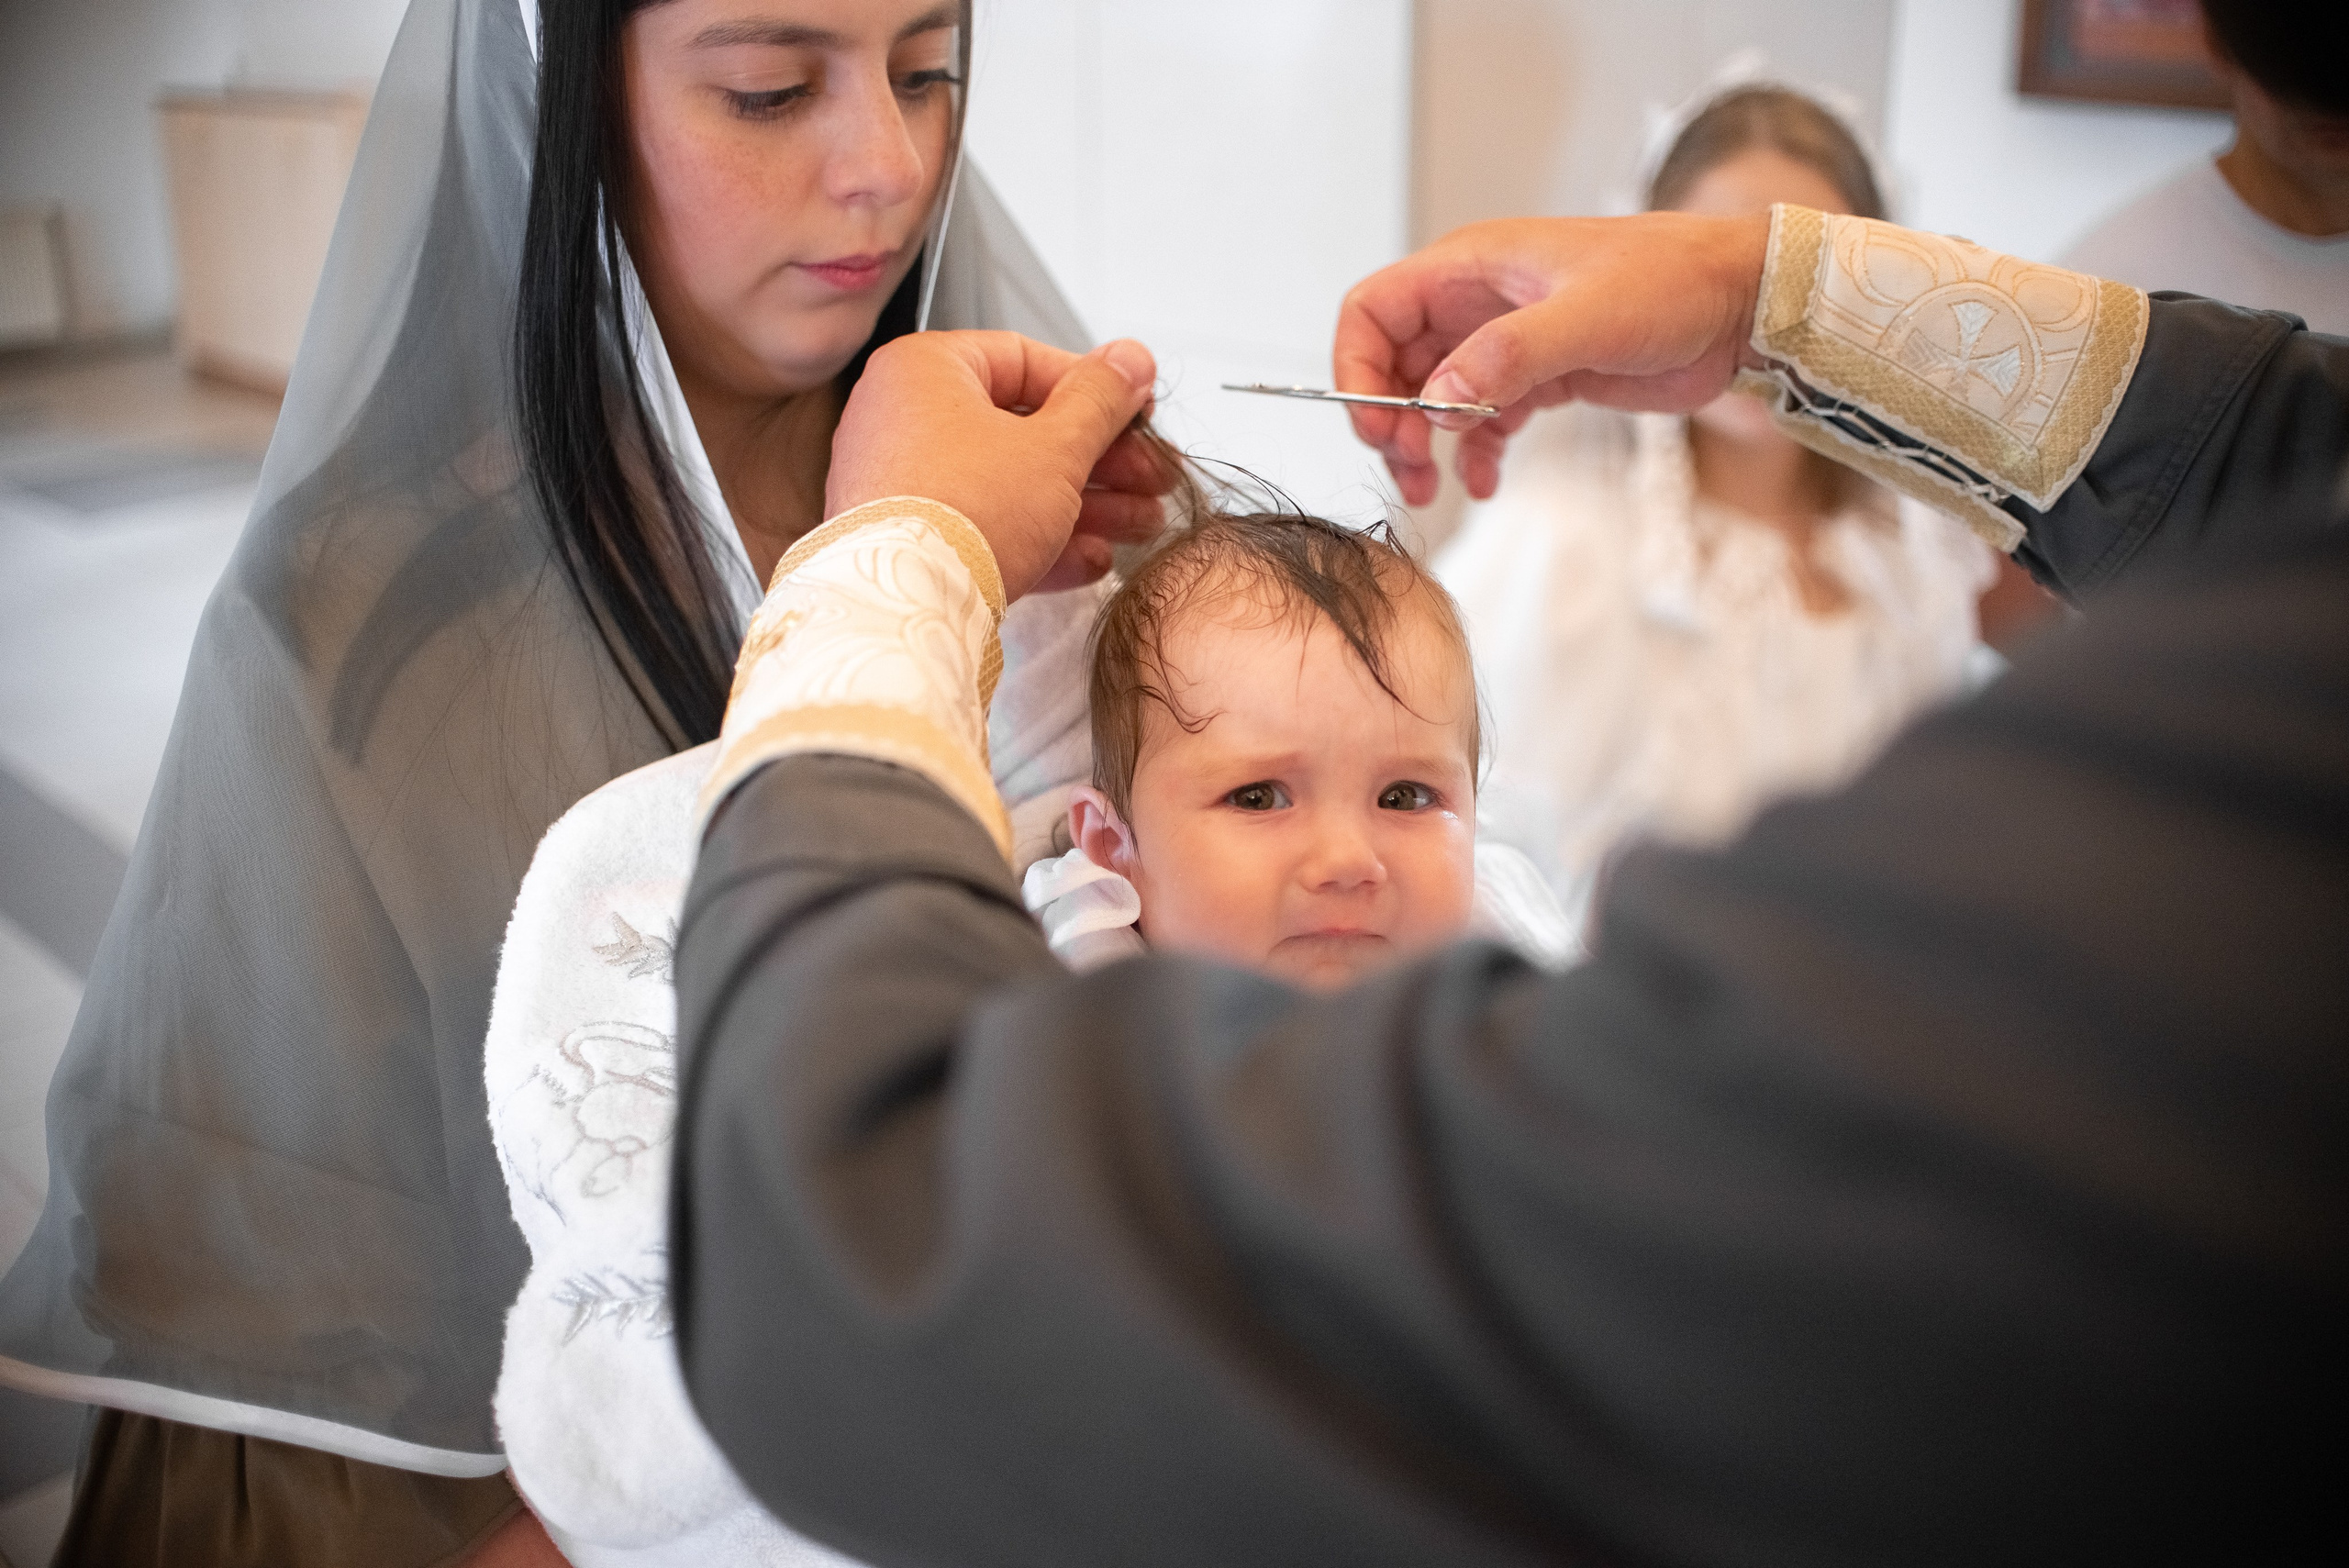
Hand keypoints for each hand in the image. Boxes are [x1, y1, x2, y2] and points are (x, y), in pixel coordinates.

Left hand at [826, 331, 1163, 596]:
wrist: (908, 609)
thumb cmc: (965, 514)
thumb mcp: (1056, 447)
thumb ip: (1100, 400)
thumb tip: (1130, 359)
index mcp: (927, 370)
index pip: (1027, 360)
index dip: (1095, 389)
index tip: (1137, 413)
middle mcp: (902, 418)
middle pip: (1024, 428)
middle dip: (1100, 460)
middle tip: (1149, 477)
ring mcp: (901, 482)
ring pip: (1010, 482)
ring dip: (1083, 504)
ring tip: (1137, 525)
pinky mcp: (910, 539)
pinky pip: (982, 525)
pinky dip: (1037, 539)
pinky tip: (1091, 559)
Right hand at [1332, 211, 1772, 503]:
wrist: (1741, 303)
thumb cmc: (1672, 283)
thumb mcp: (1587, 317)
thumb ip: (1507, 357)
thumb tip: (1439, 403)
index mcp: (1472, 267)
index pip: (1374, 309)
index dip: (1357, 367)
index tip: (1377, 424)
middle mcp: (1477, 301)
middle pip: (1393, 362)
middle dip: (1388, 419)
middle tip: (1408, 469)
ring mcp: (1506, 341)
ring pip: (1432, 397)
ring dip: (1423, 445)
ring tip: (1431, 488)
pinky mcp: (1539, 377)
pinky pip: (1482, 420)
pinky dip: (1473, 455)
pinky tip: (1484, 484)